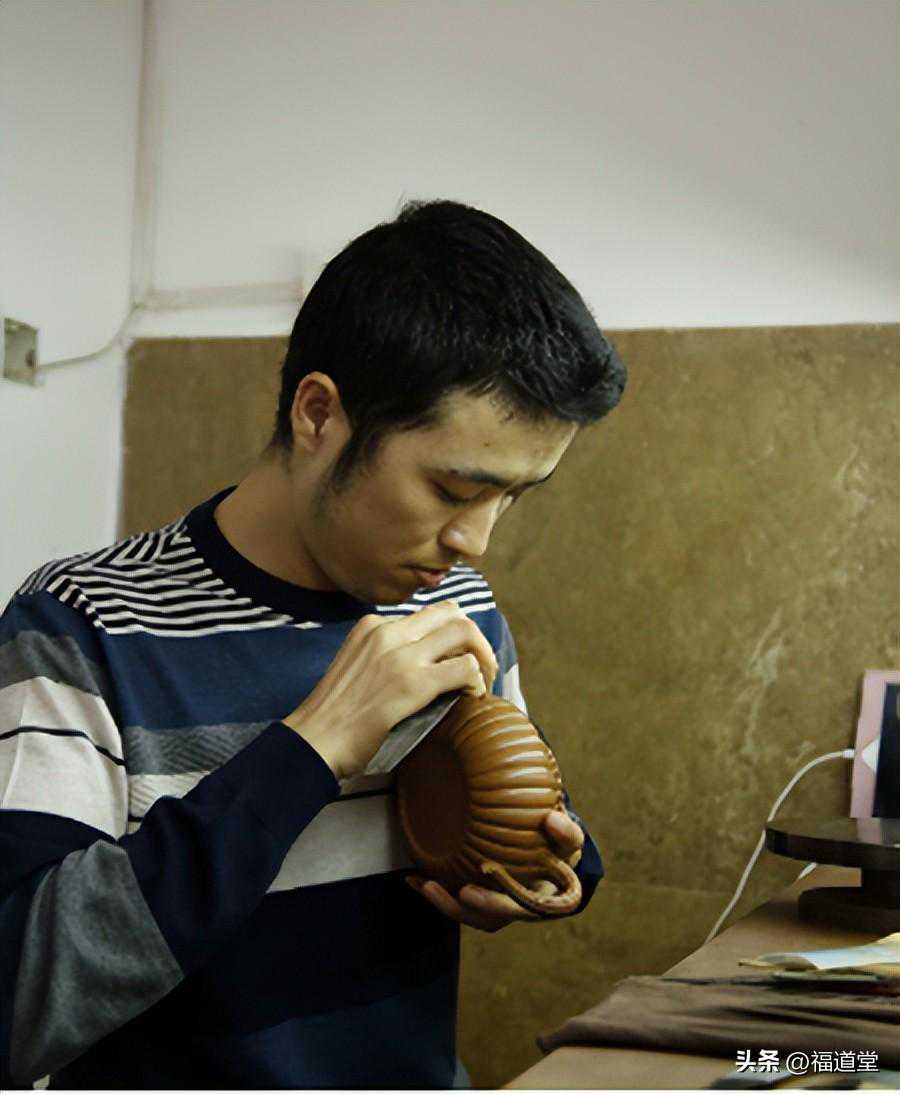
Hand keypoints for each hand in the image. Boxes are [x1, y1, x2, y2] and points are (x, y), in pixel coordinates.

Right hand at [282, 601, 496, 779]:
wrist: (313, 740)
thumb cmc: (334, 714)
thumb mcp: (357, 665)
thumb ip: (386, 655)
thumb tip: (426, 663)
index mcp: (372, 625)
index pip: (428, 615)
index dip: (452, 635)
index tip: (459, 658)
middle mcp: (387, 630)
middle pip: (452, 614)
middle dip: (475, 638)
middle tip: (482, 667)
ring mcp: (400, 655)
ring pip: (464, 633)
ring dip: (483, 657)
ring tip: (484, 681)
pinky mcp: (412, 683)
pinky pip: (464, 668)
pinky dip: (477, 681)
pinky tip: (473, 697)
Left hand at [405, 809, 583, 931]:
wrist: (550, 853)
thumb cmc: (560, 849)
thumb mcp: (570, 840)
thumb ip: (566, 833)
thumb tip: (552, 820)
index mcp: (542, 902)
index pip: (523, 909)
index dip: (496, 903)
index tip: (473, 888)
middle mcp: (516, 910)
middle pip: (491, 919)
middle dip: (468, 908)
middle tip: (454, 892)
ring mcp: (496, 907)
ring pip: (470, 915)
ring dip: (446, 903)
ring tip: (425, 885)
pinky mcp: (479, 898)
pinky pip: (457, 902)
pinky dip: (436, 893)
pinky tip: (415, 879)